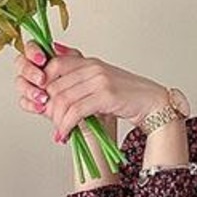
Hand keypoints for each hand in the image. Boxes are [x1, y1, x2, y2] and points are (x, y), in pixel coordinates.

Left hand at [19, 42, 186, 144]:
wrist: (152, 103)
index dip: (44, 86)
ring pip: (63, 99)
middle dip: (50, 108)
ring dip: (58, 120)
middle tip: (52, 123)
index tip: (45, 105)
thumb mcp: (100, 86)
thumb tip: (54, 91)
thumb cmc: (127, 98)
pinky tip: (66, 134)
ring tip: (60, 132)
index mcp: (89, 62)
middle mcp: (92, 67)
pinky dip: (67, 126)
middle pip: (56, 85)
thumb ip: (80, 84)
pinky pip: (76, 111)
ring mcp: (98, 79)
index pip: (54, 66)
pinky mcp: (105, 95)